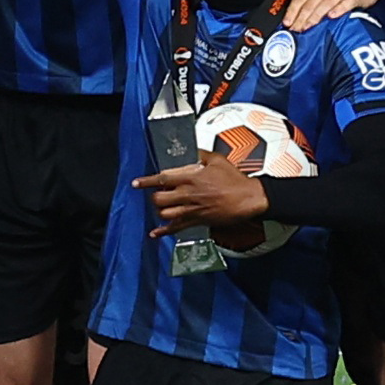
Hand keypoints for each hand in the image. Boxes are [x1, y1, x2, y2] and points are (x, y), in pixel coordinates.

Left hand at [133, 141, 272, 234]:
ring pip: (165, 214)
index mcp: (191, 178)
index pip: (162, 179)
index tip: (136, 183)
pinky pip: (177, 228)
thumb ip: (201, 155)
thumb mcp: (217, 160)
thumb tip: (192, 151)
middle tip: (157, 194)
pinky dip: (164, 232)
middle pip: (160, 198)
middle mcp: (188, 194)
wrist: (248, 198)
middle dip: (154, 197)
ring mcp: (192, 209)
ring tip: (161, 206)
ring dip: (160, 210)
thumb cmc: (234, 179)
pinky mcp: (198, 220)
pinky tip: (156, 233)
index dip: (147, 181)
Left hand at [281, 0, 379, 28]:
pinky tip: (332, 18)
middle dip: (300, 17)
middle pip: (311, 2)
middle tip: (295, 30)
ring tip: (307, 27)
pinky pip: (345, 4)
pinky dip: (338, 10)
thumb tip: (299, 14)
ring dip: (314, 17)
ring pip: (324, 4)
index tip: (287, 22)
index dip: (293, 10)